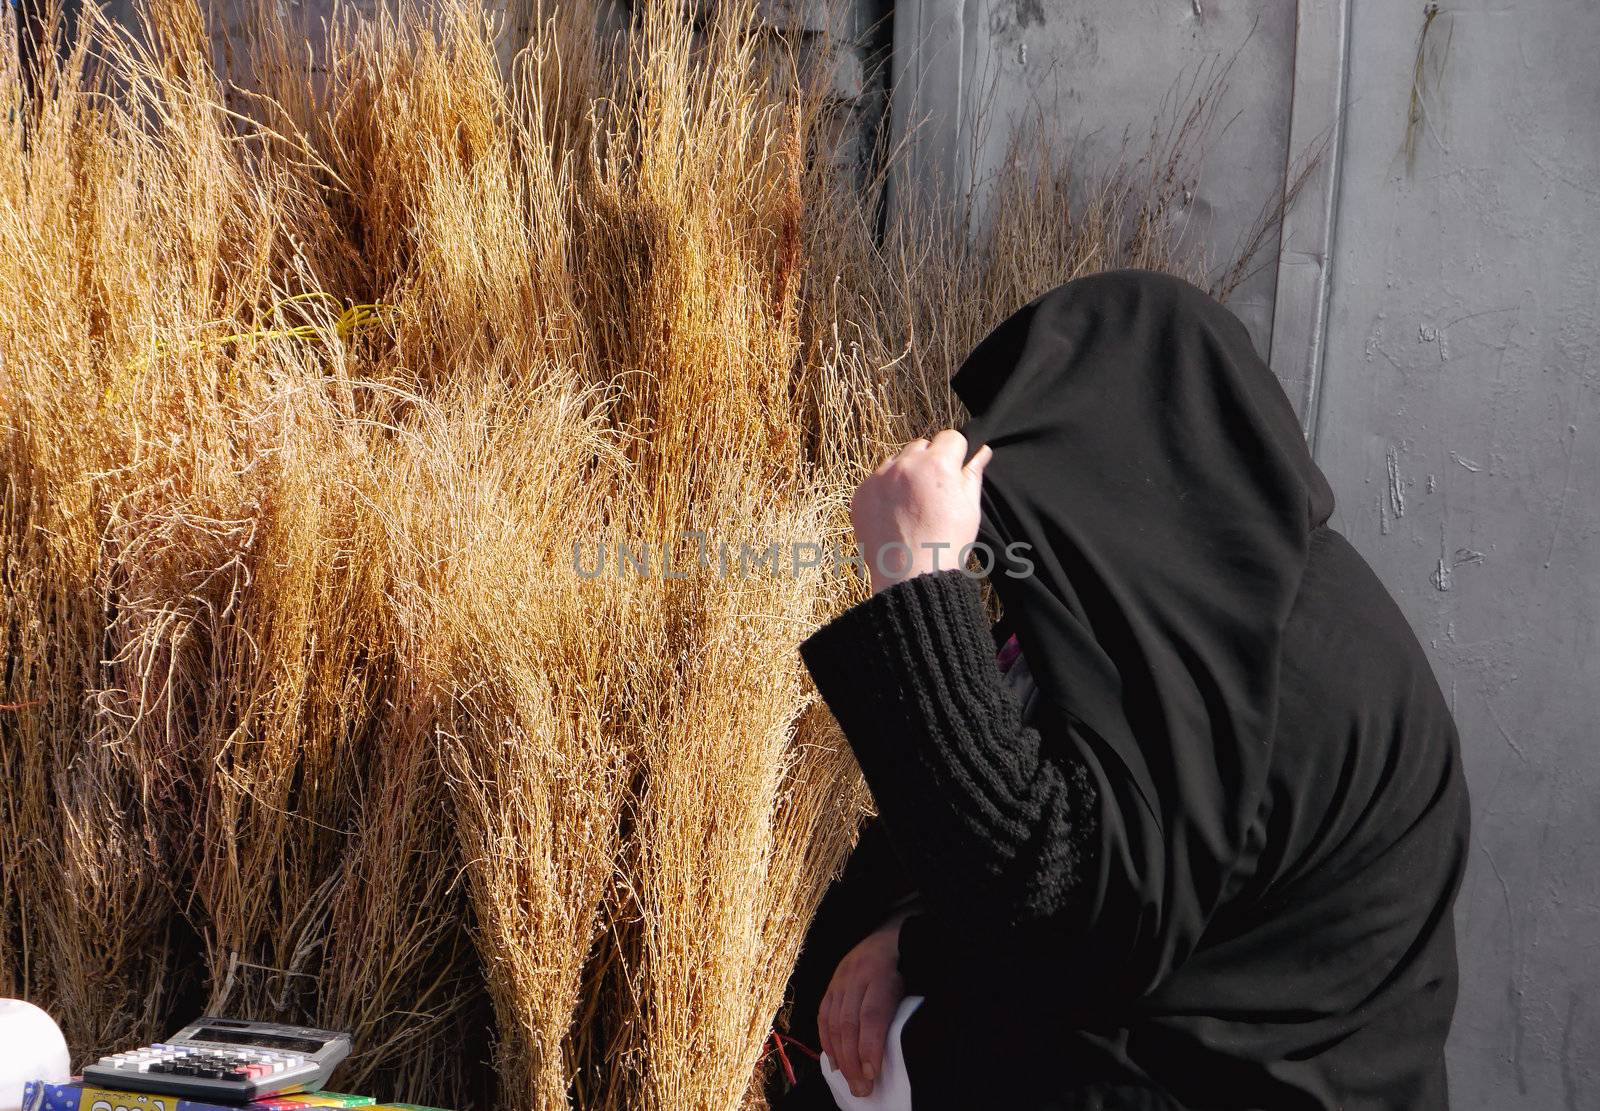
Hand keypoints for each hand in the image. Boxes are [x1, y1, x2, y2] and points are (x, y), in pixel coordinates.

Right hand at [818, 912, 911, 1097]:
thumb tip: (900, 1048)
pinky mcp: (831, 983)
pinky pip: (823, 1015)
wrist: (891, 932)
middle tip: (862, 1088)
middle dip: (853, 1060)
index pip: (872, 1015)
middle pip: (849, 1023)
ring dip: (840, 1057)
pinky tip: (834, 1062)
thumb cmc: (909, 964)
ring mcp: (840, 978)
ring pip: (834, 1022)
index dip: (870, 1046)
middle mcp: (856, 975)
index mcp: (882, 973)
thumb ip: (905, 1009)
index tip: (873, 1072)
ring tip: (850, 1082)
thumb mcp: (915, 979)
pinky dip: (827, 1041)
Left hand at [850, 429, 992, 593]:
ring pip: (897, 460)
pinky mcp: (861, 494)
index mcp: (937, 464)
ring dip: (906, 472)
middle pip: (921, 445)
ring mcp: (879, 478)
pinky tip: (896, 513)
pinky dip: (885, 490)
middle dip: (930, 460)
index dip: (956, 454)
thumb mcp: (970, 508)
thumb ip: (972, 474)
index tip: (955, 472)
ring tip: (914, 504)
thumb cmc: (947, 543)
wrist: (911, 577)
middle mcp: (905, 465)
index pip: (950, 437)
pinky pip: (876, 479)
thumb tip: (981, 452)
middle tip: (934, 492)